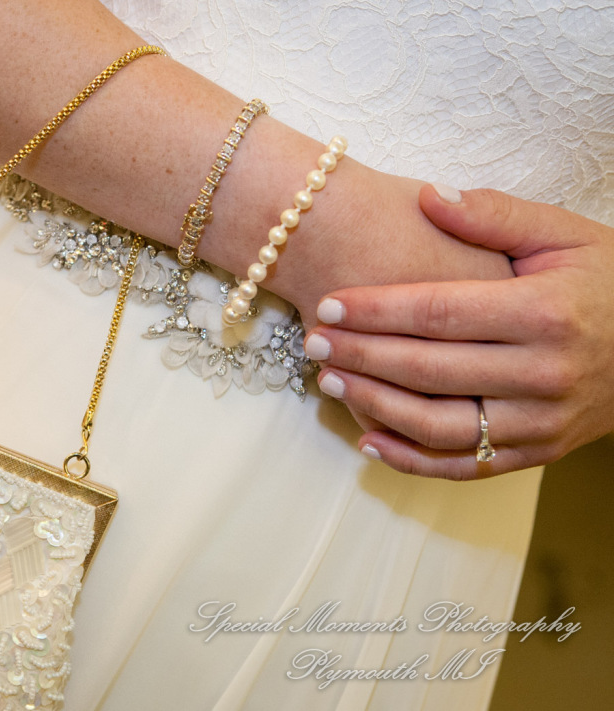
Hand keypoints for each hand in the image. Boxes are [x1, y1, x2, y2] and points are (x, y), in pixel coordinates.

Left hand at [304, 184, 613, 478]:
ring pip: (439, 425)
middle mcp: (544, 373)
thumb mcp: (565, 234)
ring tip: (327, 379)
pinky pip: (465, 466)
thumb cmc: (607, 281)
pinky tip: (366, 440)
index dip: (378, 310)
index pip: (440, 313)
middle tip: (312, 339)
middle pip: (429, 370)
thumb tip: (430, 197)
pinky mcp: (539, 452)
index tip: (329, 303)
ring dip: (374, 406)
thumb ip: (497, 216)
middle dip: (361, 354)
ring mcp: (542, 422)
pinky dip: (412, 459)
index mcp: (546, 313)